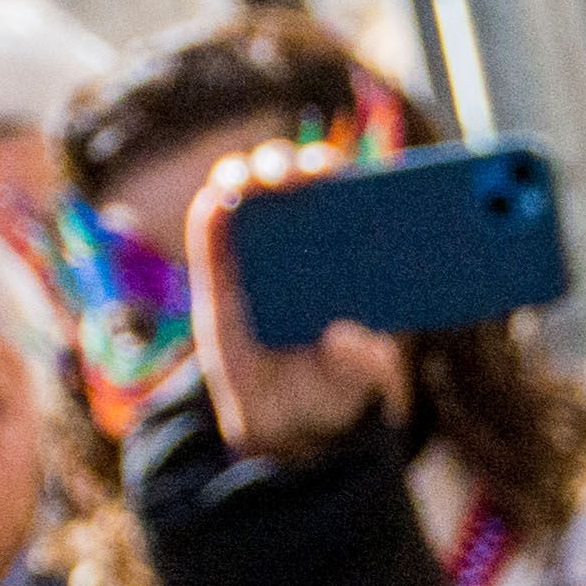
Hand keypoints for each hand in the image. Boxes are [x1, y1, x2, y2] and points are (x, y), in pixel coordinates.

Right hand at [182, 143, 414, 456]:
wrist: (275, 420)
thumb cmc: (326, 387)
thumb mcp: (354, 382)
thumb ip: (361, 365)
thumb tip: (345, 336)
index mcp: (351, 261)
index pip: (360, 202)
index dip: (367, 177)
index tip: (374, 173)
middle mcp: (304, 242)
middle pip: (306, 184)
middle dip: (310, 165)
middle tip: (320, 173)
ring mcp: (257, 248)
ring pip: (254, 188)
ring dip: (258, 171)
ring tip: (267, 179)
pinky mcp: (216, 266)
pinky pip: (211, 226)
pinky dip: (214, 207)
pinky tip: (219, 201)